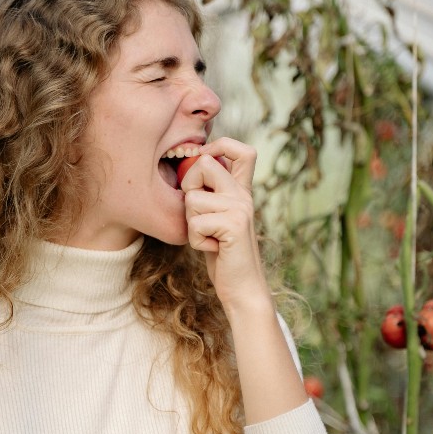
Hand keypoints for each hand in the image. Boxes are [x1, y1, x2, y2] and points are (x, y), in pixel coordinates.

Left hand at [179, 137, 271, 312]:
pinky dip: (196, 241)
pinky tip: (213, 249)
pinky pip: (195, 223)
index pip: (241, 149)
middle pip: (204, 163)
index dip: (218, 145)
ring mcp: (241, 208)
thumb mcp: (216, 219)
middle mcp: (244, 195)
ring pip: (192, 198)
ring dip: (191, 223)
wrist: (243, 288)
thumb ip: (210, 196)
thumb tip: (188, 169)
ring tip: (209, 237)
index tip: (202, 159)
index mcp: (242, 190)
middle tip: (200, 215)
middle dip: (189, 187)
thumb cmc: (223, 255)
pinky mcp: (234, 225)